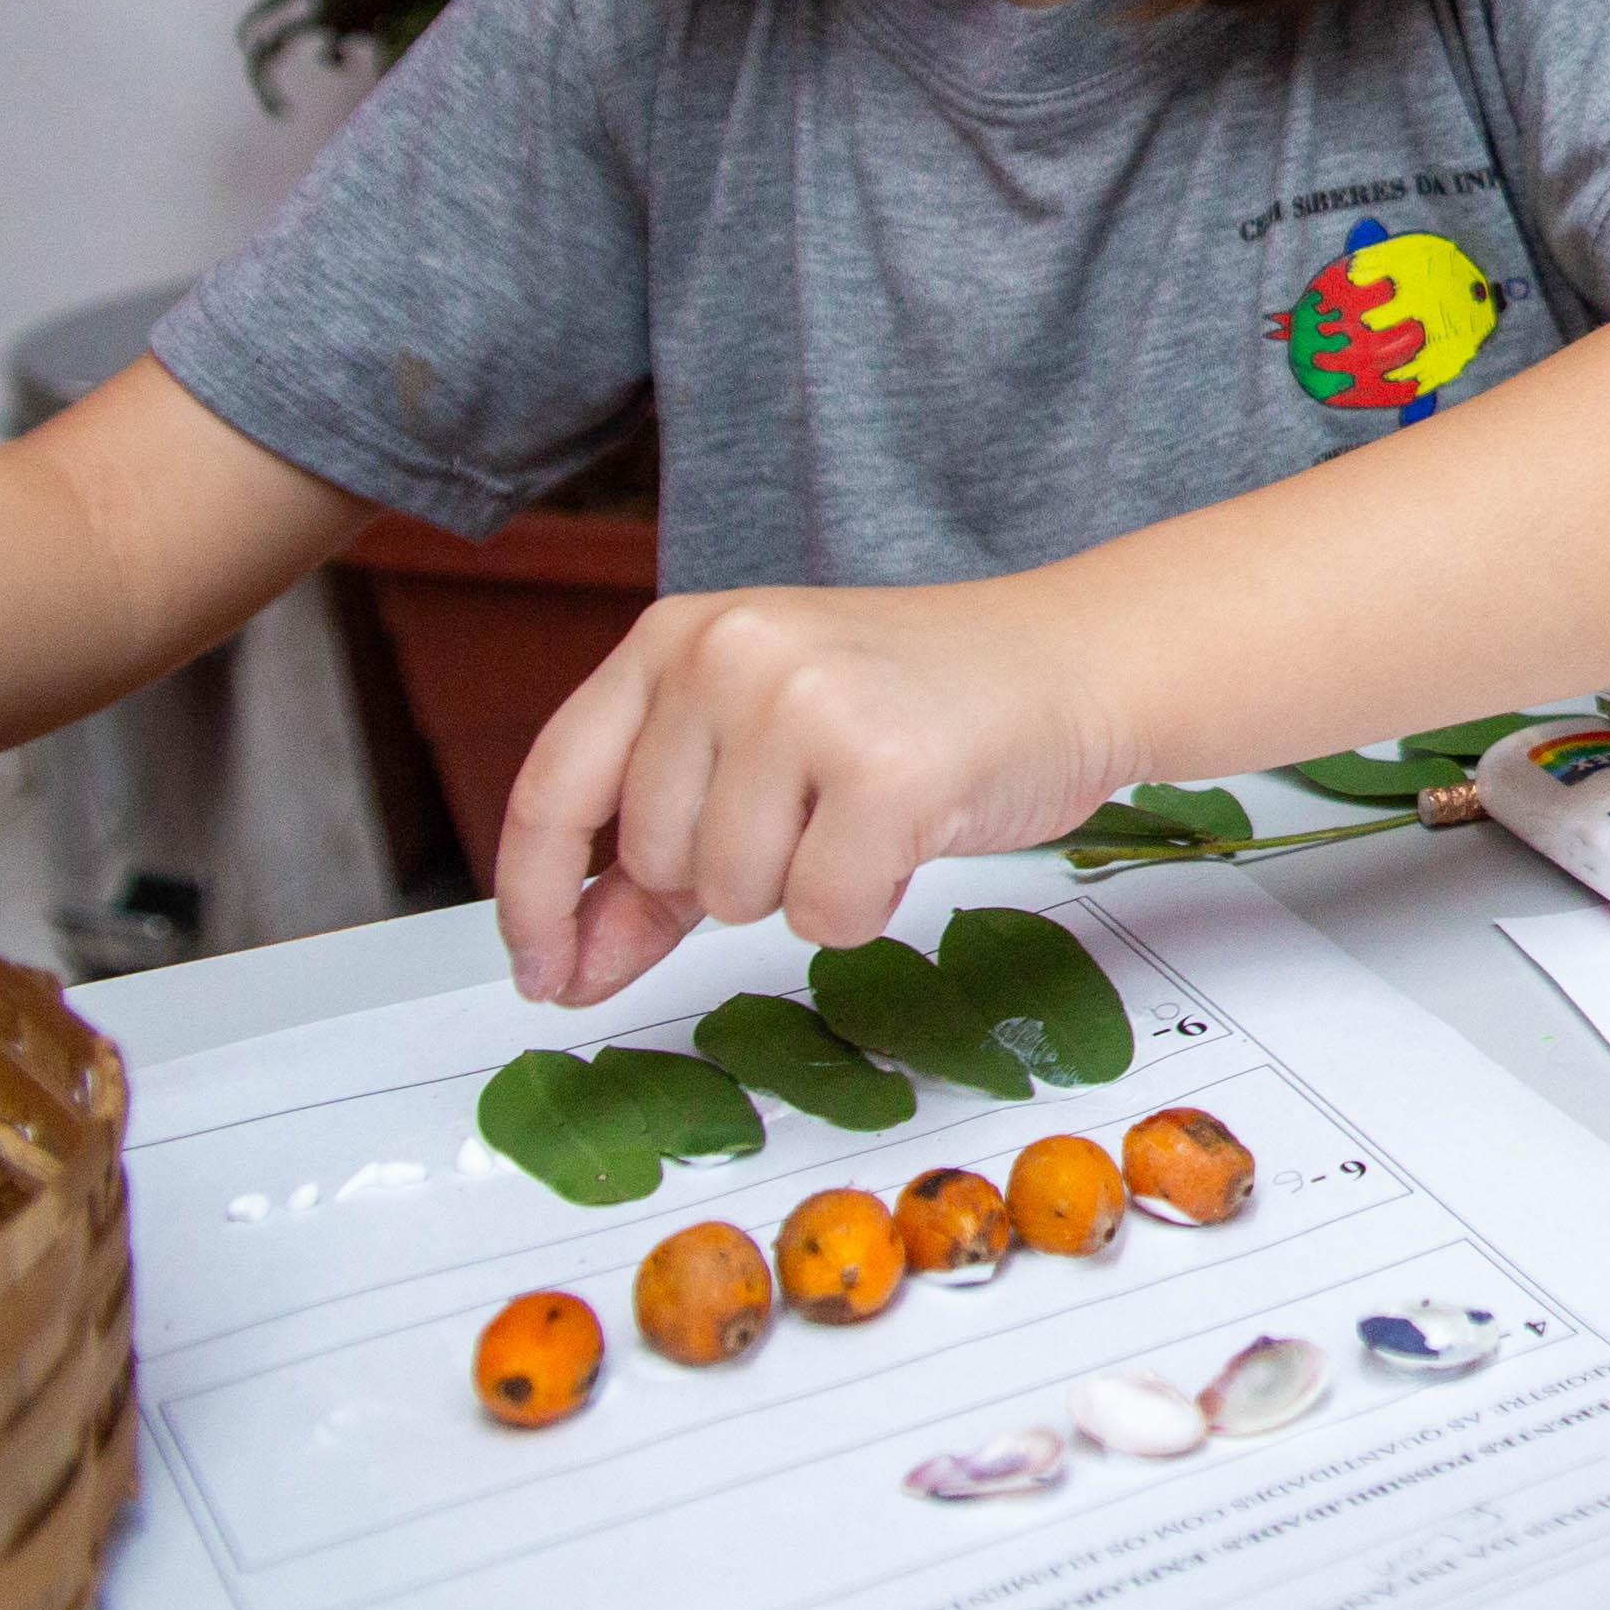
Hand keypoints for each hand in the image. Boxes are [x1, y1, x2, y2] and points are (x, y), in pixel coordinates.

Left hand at [492, 582, 1122, 1006]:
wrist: (1075, 661)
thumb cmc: (916, 709)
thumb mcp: (760, 749)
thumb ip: (655, 852)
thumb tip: (569, 965)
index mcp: (678, 634)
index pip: (555, 788)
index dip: (533, 901)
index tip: (543, 975)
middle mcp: (728, 653)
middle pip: (657, 862)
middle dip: (731, 875)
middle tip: (817, 813)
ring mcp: (806, 703)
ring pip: (737, 897)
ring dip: (805, 886)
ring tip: (869, 811)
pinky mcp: (886, 768)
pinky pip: (826, 915)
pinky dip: (869, 903)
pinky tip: (910, 833)